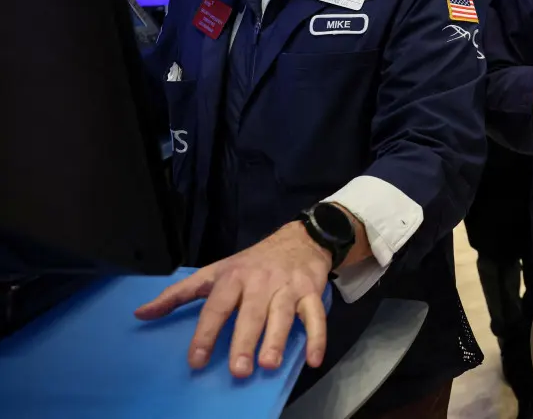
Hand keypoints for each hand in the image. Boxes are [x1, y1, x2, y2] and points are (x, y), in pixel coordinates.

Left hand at [134, 222, 331, 377]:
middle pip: (251, 313)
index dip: (206, 333)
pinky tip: (312, 361)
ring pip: (283, 315)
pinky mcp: (312, 292)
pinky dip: (317, 338)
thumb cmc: (252, 262)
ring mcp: (288, 287)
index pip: (216, 306)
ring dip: (277, 340)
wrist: (300, 238)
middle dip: (245, 340)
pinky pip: (316, 316)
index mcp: (233, 277)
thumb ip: (178, 294)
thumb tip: (140, 314)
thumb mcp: (214, 272)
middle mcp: (260, 282)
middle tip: (238, 370)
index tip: (197, 360)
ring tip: (268, 364)